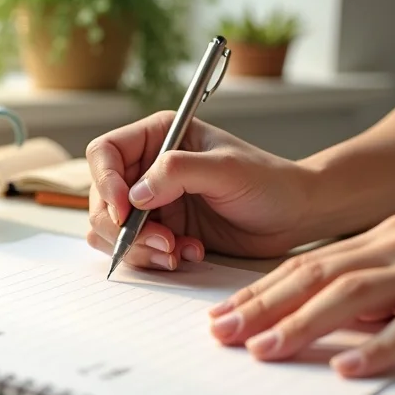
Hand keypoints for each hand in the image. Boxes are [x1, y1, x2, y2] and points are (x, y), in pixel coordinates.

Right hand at [85, 111, 313, 268]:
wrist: (293, 216)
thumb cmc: (268, 182)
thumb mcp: (226, 169)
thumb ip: (178, 172)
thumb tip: (134, 194)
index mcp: (157, 136)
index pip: (104, 153)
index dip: (105, 183)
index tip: (123, 212)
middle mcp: (146, 168)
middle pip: (101, 198)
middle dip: (123, 228)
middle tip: (161, 244)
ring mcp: (150, 202)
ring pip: (110, 229)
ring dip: (138, 248)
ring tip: (177, 252)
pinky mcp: (159, 231)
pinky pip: (133, 249)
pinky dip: (153, 258)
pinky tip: (189, 253)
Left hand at [208, 213, 394, 377]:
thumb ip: (358, 289)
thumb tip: (292, 315)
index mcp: (385, 236)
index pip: (306, 263)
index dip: (260, 290)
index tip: (221, 315)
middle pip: (318, 274)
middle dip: (264, 305)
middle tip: (224, 332)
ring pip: (354, 295)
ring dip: (303, 324)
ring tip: (265, 350)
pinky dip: (376, 347)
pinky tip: (345, 367)